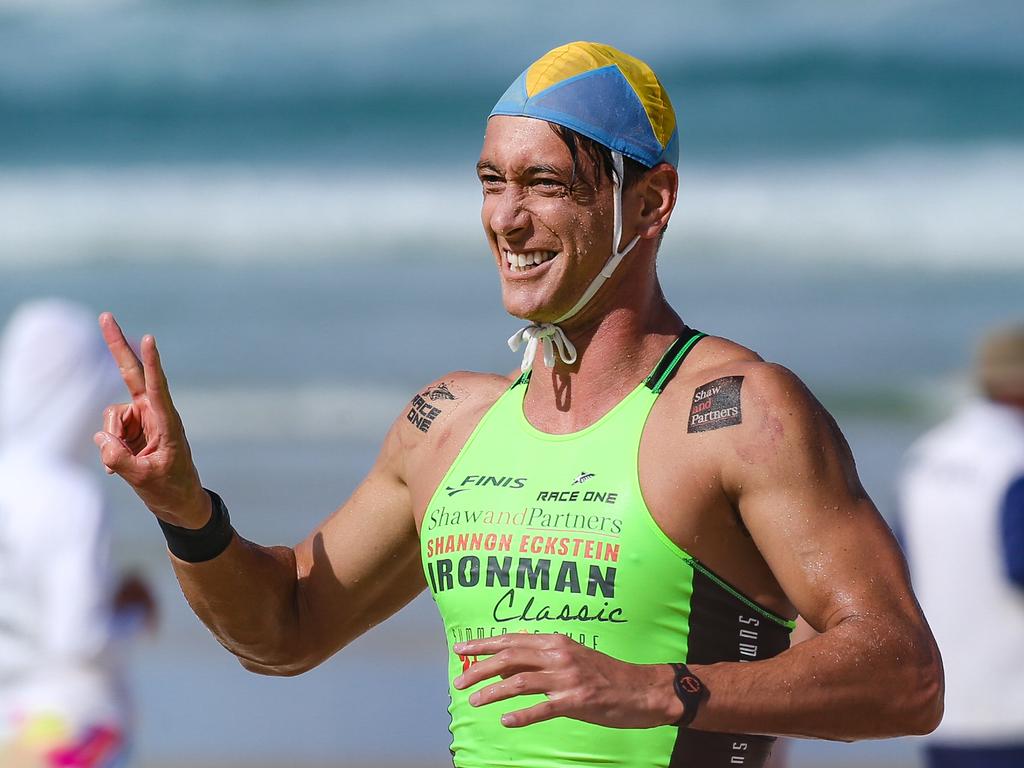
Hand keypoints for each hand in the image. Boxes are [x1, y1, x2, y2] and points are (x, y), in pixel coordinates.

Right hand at [93, 313, 210, 527]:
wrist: (179, 502)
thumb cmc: (170, 489)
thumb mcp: (145, 479)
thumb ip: (121, 461)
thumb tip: (102, 439)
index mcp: (167, 421)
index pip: (157, 387)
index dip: (152, 363)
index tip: (149, 339)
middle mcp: (154, 413)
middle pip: (131, 373)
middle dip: (117, 345)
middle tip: (105, 315)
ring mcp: (141, 419)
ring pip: (111, 417)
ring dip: (112, 440)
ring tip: (131, 462)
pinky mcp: (131, 428)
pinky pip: (108, 432)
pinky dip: (110, 448)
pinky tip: (123, 464)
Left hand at [451, 633, 680, 728]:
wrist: (641, 689)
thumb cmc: (605, 674)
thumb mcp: (573, 657)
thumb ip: (543, 658)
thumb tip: (508, 665)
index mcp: (557, 641)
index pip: (512, 640)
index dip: (483, 644)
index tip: (461, 650)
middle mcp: (559, 655)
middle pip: (510, 658)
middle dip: (480, 669)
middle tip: (459, 682)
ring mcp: (568, 677)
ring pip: (520, 682)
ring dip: (493, 692)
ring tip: (475, 702)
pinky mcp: (577, 700)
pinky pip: (542, 708)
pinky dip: (521, 715)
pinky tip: (506, 721)